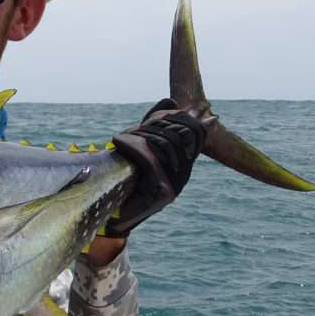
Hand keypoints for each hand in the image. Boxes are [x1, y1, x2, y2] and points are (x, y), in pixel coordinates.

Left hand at [105, 98, 205, 235]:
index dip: (179, 118)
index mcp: (184, 164)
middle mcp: (184, 175)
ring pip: (165, 146)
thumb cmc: (127, 180)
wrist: (117, 216)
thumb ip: (155, 127)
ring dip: (142, 136)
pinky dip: (135, 147)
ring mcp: (176, 185)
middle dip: (158, 126)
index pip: (197, 132)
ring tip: (125, 138)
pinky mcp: (164, 193)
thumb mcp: (142, 148)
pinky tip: (119, 141)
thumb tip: (171, 99)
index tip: (160, 114)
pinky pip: (151, 161)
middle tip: (138, 127)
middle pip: (180, 136)